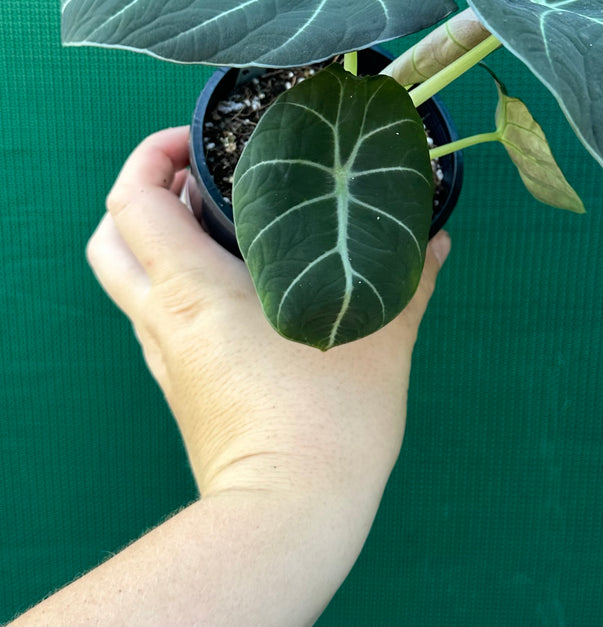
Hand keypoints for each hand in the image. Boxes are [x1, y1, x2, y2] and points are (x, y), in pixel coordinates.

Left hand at [87, 126, 449, 502]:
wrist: (289, 515)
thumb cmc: (329, 422)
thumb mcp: (381, 338)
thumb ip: (411, 279)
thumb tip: (439, 239)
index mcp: (195, 290)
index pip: (133, 201)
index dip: (150, 155)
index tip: (196, 140)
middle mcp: (166, 318)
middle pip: (110, 237)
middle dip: (142, 192)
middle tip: (200, 174)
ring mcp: (166, 355)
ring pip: (126, 277)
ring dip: (156, 236)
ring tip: (216, 217)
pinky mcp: (178, 384)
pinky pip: (155, 314)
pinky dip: (176, 281)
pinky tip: (237, 282)